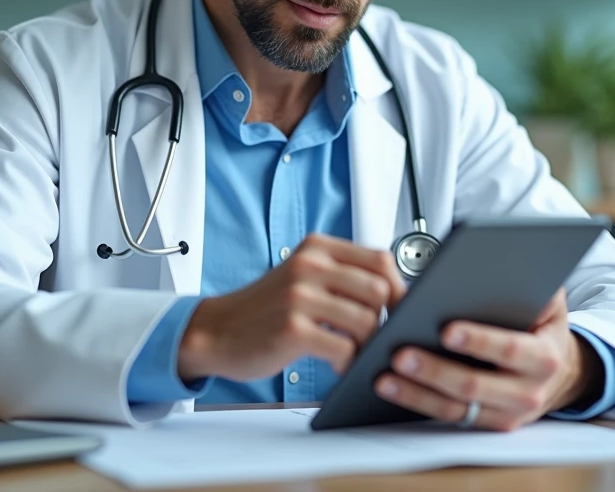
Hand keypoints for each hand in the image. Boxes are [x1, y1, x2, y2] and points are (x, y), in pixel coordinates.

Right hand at [177, 234, 405, 381]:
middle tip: (373, 337)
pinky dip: (348, 363)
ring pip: (367, 320)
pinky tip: (337, 366)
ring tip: (354, 353)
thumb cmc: (265, 308)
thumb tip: (395, 294)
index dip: (398, 288)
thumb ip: (342, 276)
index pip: (380, 259)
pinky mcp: (292, 328)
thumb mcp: (303, 276)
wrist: (216, 330)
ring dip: (367, 344)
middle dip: (385, 319)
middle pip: (380, 290)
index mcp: (317, 248)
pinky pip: (344, 348)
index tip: (397, 309)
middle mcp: (309, 265)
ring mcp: (300, 296)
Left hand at [374, 288, 602, 430]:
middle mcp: (529, 391)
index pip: (510, 348)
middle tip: (400, 354)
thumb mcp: (545, 301)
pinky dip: (418, 403)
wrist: (562, 370)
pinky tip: (393, 388)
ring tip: (384, 376)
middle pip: (475, 386)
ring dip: (416, 394)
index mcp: (545, 356)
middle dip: (434, 371)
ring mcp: (507, 414)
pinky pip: (449, 417)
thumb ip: (526, 282)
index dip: (478, 341)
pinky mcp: (487, 425)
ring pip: (456, 409)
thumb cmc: (542, 326)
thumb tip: (490, 262)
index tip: (445, 330)